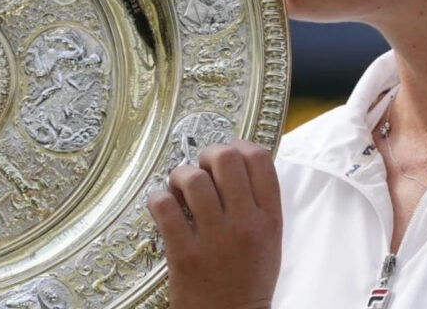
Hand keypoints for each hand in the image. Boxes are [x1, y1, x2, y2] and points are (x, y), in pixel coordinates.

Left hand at [146, 140, 281, 308]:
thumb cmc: (248, 280)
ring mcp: (214, 239)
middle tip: (200, 170)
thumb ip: (257, 204)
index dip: (239, 146)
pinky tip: (161, 207)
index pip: (260, 160)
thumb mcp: (268, 241)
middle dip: (206, 156)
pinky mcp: (184, 254)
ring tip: (178, 190)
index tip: (226, 155)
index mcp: (269, 219)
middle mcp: (245, 224)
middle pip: (226, 159)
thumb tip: (236, 163)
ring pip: (193, 179)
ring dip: (179, 177)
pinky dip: (158, 199)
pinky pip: (164, 206)